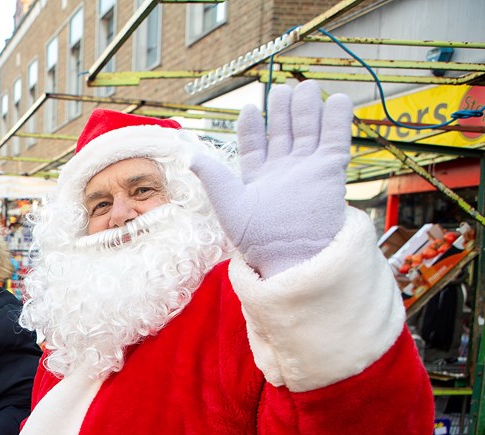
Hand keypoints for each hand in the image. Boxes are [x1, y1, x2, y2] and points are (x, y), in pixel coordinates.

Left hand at [190, 81, 351, 278]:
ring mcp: (307, 168)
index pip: (254, 144)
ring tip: (303, 87)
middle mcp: (283, 170)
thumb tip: (189, 156)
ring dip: (306, 109)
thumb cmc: (255, 238)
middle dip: (282, 109)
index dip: (252, 126)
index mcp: (257, 177)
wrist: (288, 255)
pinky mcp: (330, 170)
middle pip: (284, 131)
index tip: (249, 108)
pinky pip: (336, 139)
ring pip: (308, 130)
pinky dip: (337, 118)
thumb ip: (213, 176)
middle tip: (281, 89)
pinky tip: (337, 99)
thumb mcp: (227, 203)